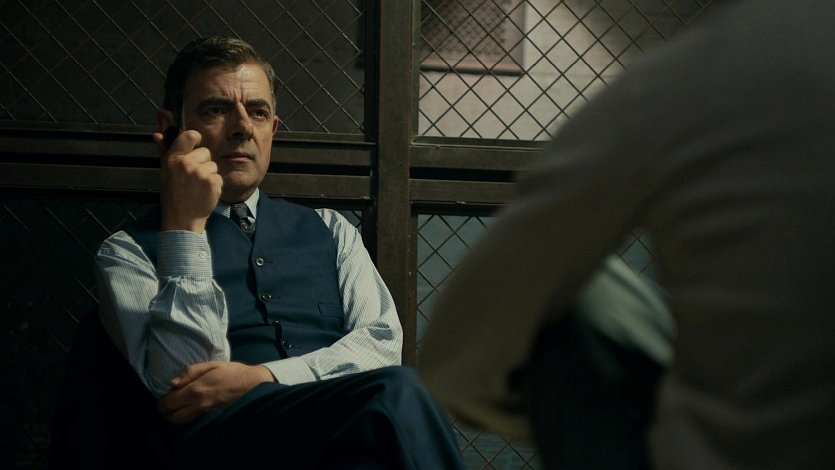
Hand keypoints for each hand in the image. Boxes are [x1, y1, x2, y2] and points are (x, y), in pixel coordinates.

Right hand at [154, 129, 222, 232]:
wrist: (182, 219)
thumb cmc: (172, 196)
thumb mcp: (164, 172)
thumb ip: (163, 151)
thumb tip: (158, 134)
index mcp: (173, 159)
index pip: (190, 135)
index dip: (195, 138)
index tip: (195, 144)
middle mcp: (187, 163)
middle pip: (205, 151)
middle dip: (202, 162)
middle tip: (194, 176)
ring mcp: (202, 173)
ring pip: (213, 165)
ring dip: (209, 174)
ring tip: (198, 186)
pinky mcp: (213, 182)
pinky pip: (219, 177)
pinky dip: (214, 184)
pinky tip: (205, 192)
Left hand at [157, 361, 274, 424]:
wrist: (253, 384)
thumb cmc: (232, 372)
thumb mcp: (211, 365)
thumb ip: (190, 372)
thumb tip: (172, 384)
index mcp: (195, 390)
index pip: (169, 403)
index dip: (161, 402)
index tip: (163, 398)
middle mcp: (198, 405)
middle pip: (172, 417)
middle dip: (166, 412)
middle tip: (168, 405)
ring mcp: (205, 414)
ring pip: (182, 423)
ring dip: (175, 417)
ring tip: (178, 408)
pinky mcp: (212, 418)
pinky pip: (193, 422)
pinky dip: (187, 419)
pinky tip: (190, 411)